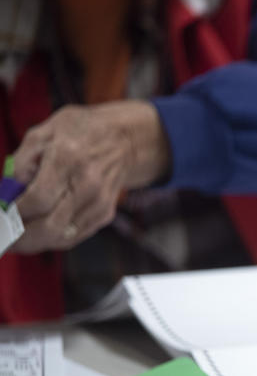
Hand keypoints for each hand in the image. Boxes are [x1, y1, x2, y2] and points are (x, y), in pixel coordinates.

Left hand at [11, 100, 169, 253]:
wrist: (125, 140)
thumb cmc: (80, 132)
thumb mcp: (44, 132)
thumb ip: (22, 161)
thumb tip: (9, 193)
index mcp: (68, 159)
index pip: (38, 199)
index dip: (14, 213)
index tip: (1, 216)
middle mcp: (87, 185)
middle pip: (50, 226)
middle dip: (21, 238)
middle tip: (4, 237)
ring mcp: (99, 203)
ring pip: (61, 237)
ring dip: (34, 242)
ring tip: (17, 238)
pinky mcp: (104, 214)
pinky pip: (73, 237)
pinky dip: (52, 239)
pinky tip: (38, 233)